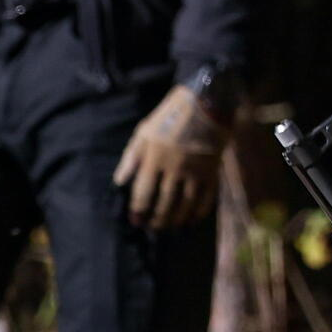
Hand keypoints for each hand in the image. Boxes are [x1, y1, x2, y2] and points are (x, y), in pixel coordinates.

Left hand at [113, 84, 227, 230]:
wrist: (206, 104)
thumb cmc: (168, 118)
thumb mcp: (143, 133)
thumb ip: (130, 158)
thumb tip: (119, 182)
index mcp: (154, 159)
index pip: (143, 194)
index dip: (138, 211)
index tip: (135, 222)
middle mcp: (175, 168)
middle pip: (164, 203)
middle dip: (157, 219)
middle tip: (152, 228)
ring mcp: (196, 170)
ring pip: (186, 203)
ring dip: (177, 219)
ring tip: (170, 228)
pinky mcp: (212, 169)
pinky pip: (207, 196)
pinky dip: (200, 211)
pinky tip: (192, 220)